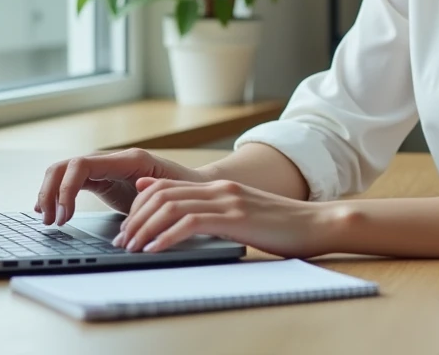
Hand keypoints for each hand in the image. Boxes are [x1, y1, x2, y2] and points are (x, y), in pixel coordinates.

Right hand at [34, 148, 201, 225]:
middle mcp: (111, 159)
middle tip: (50, 220)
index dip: (66, 190)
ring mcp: (104, 167)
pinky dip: (57, 194)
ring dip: (50, 193)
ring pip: (63, 171)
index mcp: (127, 160)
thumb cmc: (181, 190)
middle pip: (65, 166)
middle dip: (51, 192)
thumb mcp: (166, 193)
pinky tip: (50, 210)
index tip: (64, 216)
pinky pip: (72, 180)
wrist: (190, 186)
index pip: (81, 165)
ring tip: (47, 219)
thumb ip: (150, 192)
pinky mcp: (101, 178)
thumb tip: (136, 197)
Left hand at [113, 176, 332, 257]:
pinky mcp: (235, 217)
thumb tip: (180, 218)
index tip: (127, 228)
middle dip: (135, 219)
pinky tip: (155, 251)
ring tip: (132, 249)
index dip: (139, 206)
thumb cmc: (282, 226)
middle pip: (161, 195)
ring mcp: (227, 201)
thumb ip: (213, 212)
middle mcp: (220, 188)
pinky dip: (166, 237)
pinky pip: (189, 223)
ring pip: (170, 207)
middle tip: (122, 242)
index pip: (164, 186)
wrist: (316, 223)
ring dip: (144, 229)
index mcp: (219, 187)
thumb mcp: (242, 214)